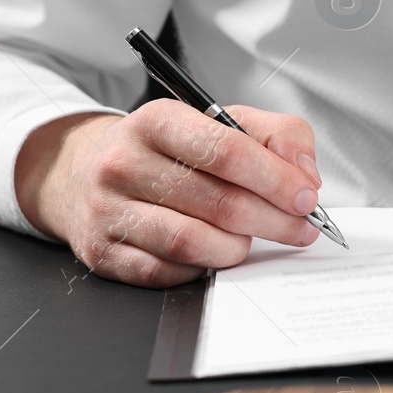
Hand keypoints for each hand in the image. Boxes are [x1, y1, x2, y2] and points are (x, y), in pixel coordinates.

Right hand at [14, 101, 323, 286]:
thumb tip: (305, 174)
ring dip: (238, 247)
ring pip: (192, 242)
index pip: (226, 150)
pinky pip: (167, 271)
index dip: (276, 178)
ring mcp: (108, 210)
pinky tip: (215, 252)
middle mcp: (124, 163)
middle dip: (273, 220)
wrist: (85, 173)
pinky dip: (203, 267)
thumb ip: (275, 136)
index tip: (307, 197)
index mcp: (156, 121)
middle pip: (218, 202)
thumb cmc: (167, 151)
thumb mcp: (220, 123)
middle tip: (301, 228)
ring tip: (252, 239)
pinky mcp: (103, 252)